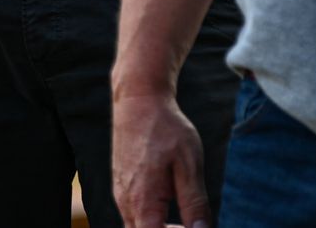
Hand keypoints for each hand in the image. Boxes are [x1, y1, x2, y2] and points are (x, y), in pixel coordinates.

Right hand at [112, 90, 209, 227]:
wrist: (139, 99)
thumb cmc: (165, 129)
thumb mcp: (189, 164)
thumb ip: (194, 204)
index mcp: (142, 203)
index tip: (193, 227)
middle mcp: (126, 203)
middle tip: (190, 223)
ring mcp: (121, 194)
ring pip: (137, 226)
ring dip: (159, 226)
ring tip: (181, 209)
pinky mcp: (121, 185)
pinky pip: (133, 213)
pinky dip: (151, 216)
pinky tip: (169, 197)